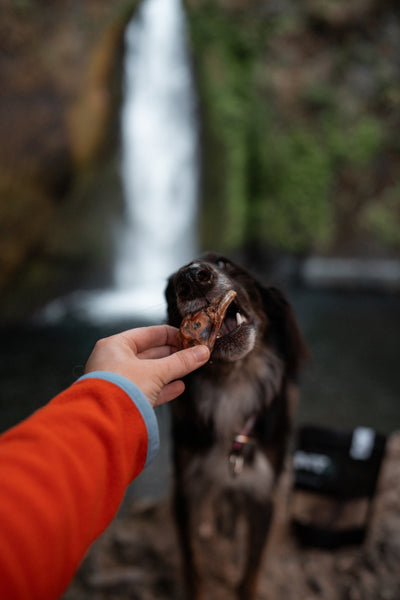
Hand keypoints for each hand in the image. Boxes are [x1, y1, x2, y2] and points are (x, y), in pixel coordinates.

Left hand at [84, 325, 209, 406]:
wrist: (104, 423)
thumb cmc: (122, 389)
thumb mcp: (156, 372)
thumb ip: (181, 362)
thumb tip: (202, 352)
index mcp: (115, 346)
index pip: (147, 333)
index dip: (170, 335)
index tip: (188, 337)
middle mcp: (112, 361)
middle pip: (148, 353)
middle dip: (171, 354)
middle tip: (191, 353)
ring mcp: (116, 381)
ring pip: (148, 372)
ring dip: (169, 371)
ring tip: (188, 368)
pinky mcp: (122, 399)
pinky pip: (145, 389)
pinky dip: (162, 388)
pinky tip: (178, 387)